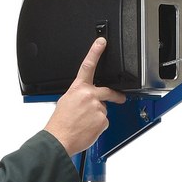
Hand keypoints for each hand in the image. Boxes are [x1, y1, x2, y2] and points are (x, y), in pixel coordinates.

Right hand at [44, 37, 125, 155]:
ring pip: (103, 111)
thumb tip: (87, 98)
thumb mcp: (66, 101)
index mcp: (78, 88)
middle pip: (108, 91)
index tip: (101, 43)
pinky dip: (97, 126)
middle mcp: (89, 96)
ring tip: (84, 123)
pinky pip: (103, 122)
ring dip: (96, 117)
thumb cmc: (60, 122)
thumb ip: (79, 96)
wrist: (59, 138)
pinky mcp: (102, 120)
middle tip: (121, 98)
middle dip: (116, 95)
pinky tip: (87, 128)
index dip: (95, 52)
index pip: (88, 66)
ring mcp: (97, 108)